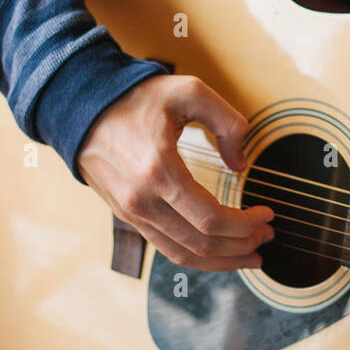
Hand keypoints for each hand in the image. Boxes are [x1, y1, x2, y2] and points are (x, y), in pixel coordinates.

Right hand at [77, 74, 272, 270]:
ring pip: (184, 254)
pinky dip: (197, 256)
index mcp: (159, 170)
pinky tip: (220, 251)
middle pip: (202, 243)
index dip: (246, 224)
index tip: (269, 214)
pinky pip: (166, 248)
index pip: (211, 218)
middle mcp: (142, 200)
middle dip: (242, 244)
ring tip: (251, 251)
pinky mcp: (127, 216)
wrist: (80, 106)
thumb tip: (241, 164)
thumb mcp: (190, 91)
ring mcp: (131, 212)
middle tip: (268, 234)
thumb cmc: (138, 97)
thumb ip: (228, 122)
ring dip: (223, 259)